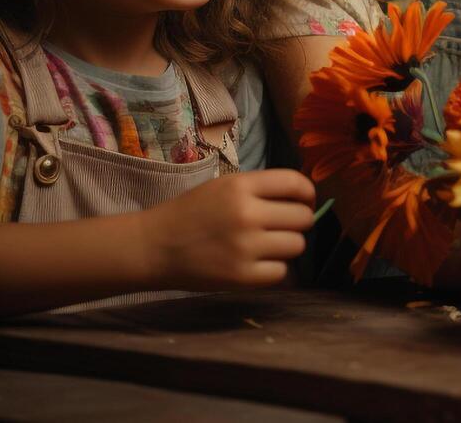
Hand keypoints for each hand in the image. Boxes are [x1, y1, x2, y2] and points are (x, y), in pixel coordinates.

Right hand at [144, 168, 315, 290]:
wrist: (153, 247)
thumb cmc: (191, 213)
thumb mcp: (223, 186)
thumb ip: (261, 190)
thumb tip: (303, 199)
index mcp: (242, 186)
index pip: (296, 184)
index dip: (307, 194)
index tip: (304, 201)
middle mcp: (247, 214)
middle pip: (303, 217)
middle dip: (297, 222)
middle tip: (281, 227)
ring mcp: (245, 247)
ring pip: (297, 245)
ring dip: (286, 246)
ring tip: (266, 245)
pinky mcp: (241, 277)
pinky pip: (281, 272)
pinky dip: (273, 269)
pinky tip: (257, 263)